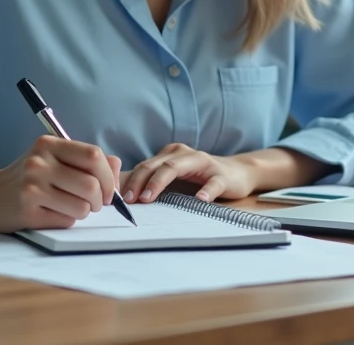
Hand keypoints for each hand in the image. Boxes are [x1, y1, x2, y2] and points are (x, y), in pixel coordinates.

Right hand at [0, 135, 120, 231]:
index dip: (109, 176)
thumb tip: (117, 166)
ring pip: (82, 206)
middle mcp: (39, 162)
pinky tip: (52, 213)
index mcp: (49, 144)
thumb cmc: (28, 178)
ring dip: (84, 212)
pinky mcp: (27, 211)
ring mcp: (32, 187)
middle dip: (100, 199)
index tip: (109, 189)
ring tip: (71, 207)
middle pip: (91, 184)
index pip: (93, 155)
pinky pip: (66, 220)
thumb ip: (86, 160)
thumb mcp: (54, 159)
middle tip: (94, 204)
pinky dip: (67, 220)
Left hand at [122, 143, 256, 203]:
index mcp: (170, 154)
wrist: (238, 173)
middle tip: (128, 201)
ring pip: (176, 168)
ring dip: (159, 183)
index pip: (145, 165)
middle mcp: (184, 154)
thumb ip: (154, 182)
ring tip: (148, 198)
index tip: (115, 197)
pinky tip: (200, 199)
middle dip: (139, 182)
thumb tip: (123, 196)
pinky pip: (211, 183)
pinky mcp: (221, 176)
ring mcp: (203, 163)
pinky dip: (205, 191)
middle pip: (156, 165)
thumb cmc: (201, 178)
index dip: (129, 180)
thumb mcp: (175, 177)